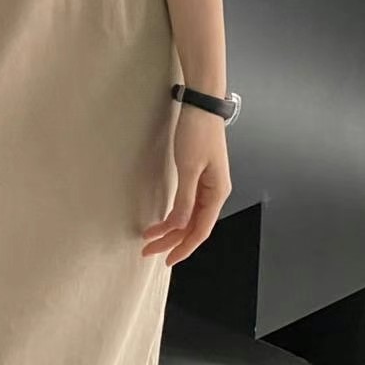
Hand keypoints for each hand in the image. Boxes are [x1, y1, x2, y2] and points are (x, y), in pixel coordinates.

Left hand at [139, 104, 231, 265]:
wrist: (201, 105)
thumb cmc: (198, 132)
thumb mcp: (189, 168)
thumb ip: (184, 199)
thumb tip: (178, 225)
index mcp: (217, 193)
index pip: (200, 230)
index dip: (183, 247)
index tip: (166, 259)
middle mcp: (214, 192)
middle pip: (193, 226)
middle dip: (171, 240)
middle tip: (147, 250)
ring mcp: (206, 185)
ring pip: (188, 216)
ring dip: (170, 228)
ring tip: (149, 237)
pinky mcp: (198, 176)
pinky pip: (187, 204)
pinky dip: (173, 214)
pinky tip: (162, 220)